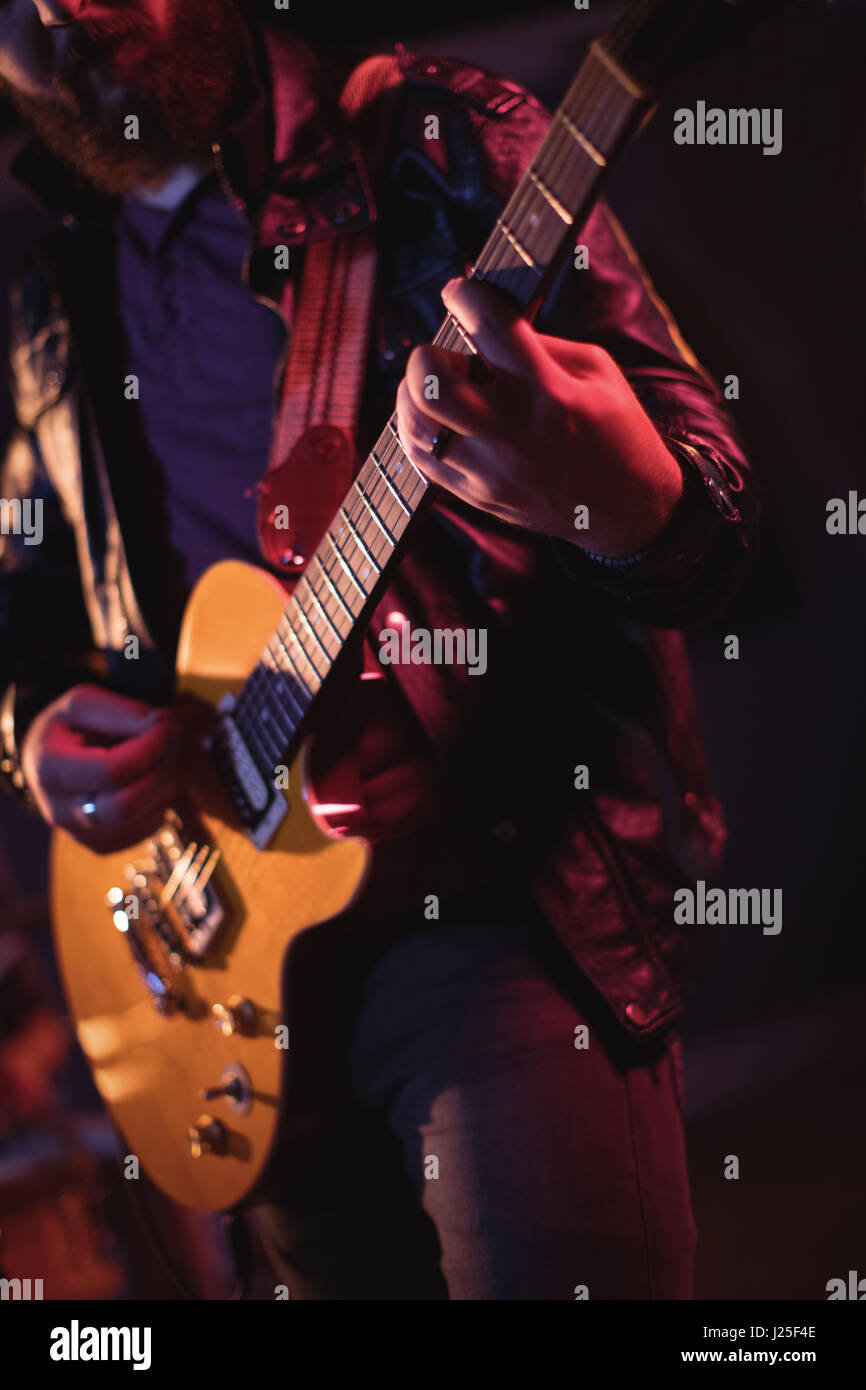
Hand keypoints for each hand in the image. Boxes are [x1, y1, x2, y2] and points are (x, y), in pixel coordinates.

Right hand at [21, 684, 186, 852]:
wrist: (46, 760)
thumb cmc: (65, 729)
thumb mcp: (83, 704)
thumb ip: (123, 712)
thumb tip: (166, 723)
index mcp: (50, 770)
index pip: (111, 772)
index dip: (150, 748)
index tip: (170, 724)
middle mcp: (60, 811)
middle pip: (129, 804)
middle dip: (162, 768)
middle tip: (172, 739)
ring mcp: (81, 834)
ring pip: (143, 818)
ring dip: (166, 782)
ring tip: (162, 753)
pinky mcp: (102, 845)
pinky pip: (148, 829)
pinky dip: (160, 801)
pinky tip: (151, 777)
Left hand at [395, 277, 683, 557]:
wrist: (627, 509)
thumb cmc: (615, 430)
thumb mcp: (597, 371)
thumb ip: (539, 345)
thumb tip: (484, 325)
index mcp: (551, 392)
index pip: (490, 329)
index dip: (465, 298)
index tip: (459, 293)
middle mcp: (514, 433)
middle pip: (431, 385)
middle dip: (427, 357)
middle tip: (446, 358)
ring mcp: (491, 471)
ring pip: (416, 425)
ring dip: (415, 396)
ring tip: (441, 390)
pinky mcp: (478, 496)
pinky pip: (421, 460)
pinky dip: (419, 431)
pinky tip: (439, 420)